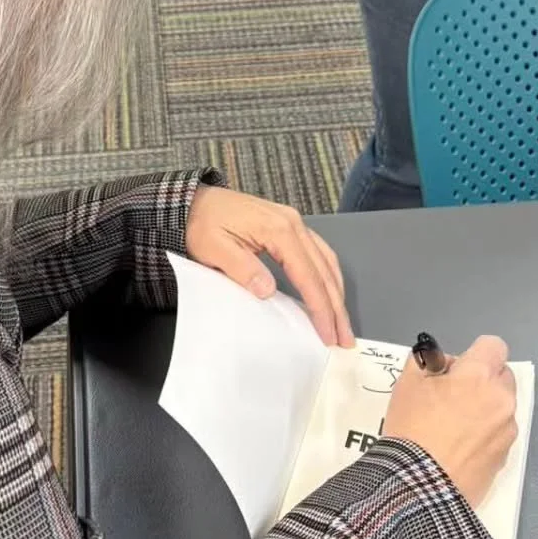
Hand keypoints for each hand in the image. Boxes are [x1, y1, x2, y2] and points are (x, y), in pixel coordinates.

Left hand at [184, 186, 352, 346]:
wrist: (193, 201)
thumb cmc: (201, 223)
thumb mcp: (214, 248)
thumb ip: (242, 269)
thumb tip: (268, 292)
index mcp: (278, 229)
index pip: (307, 275)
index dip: (320, 307)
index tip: (328, 334)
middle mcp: (293, 223)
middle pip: (323, 270)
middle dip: (336, 306)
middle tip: (345, 337)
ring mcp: (293, 222)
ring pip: (326, 260)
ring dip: (335, 292)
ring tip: (341, 322)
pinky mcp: (288, 225)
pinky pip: (318, 252)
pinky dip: (327, 275)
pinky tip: (329, 291)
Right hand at [381, 335, 517, 508]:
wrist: (417, 487)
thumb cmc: (412, 428)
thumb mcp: (408, 383)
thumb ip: (429, 360)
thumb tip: (446, 364)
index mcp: (480, 376)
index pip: (494, 346)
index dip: (475, 354)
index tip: (457, 370)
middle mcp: (502, 400)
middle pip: (502, 376)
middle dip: (482, 381)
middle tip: (453, 398)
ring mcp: (507, 432)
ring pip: (502, 407)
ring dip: (486, 409)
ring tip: (455, 428)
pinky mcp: (505, 458)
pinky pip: (499, 435)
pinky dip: (485, 436)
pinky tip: (460, 449)